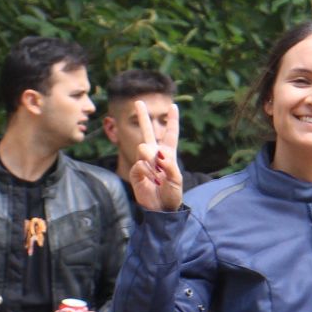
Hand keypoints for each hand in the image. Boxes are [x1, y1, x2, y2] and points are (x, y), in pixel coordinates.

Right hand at [128, 98, 184, 212]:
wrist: (160, 209)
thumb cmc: (172, 194)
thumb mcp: (176, 180)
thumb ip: (169, 165)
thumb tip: (157, 152)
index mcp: (168, 154)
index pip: (170, 134)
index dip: (172, 121)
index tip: (174, 106)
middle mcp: (155, 155)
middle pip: (148, 132)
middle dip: (143, 117)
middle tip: (138, 102)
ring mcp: (144, 162)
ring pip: (144, 149)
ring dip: (151, 160)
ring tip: (157, 174)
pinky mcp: (135, 171)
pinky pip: (139, 165)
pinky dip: (146, 172)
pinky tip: (150, 180)